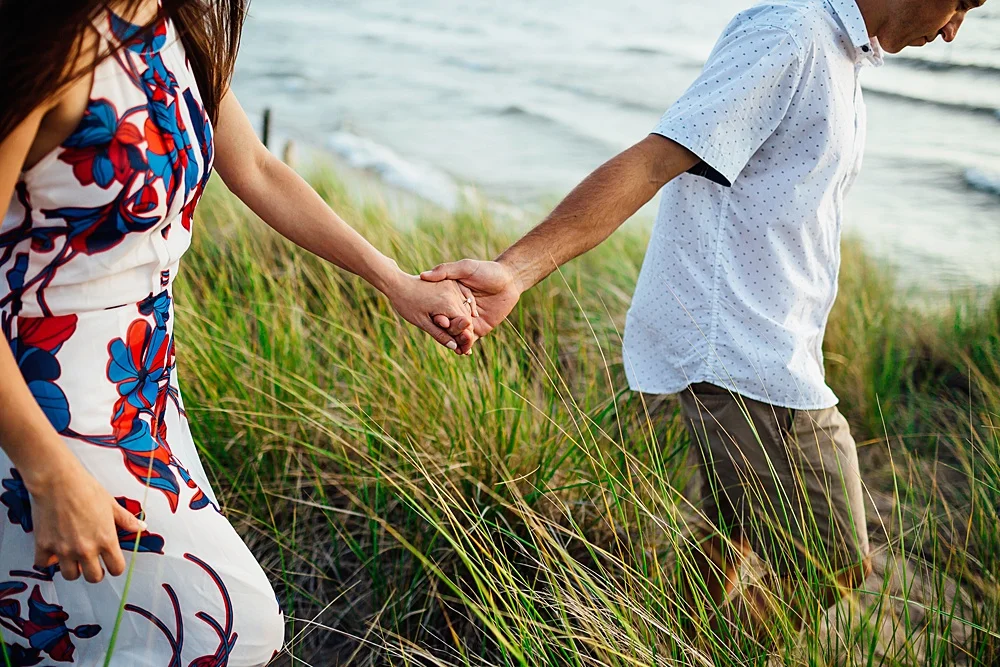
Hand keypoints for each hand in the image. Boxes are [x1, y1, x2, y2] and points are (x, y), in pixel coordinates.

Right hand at [25, 452, 145, 582]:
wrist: (57, 481)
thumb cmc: (86, 489)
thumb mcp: (111, 504)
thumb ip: (127, 520)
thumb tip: (142, 528)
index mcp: (106, 540)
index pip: (116, 568)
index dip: (115, 567)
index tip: (111, 562)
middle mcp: (86, 549)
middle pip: (94, 577)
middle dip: (95, 571)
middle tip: (92, 562)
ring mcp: (64, 550)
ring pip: (71, 575)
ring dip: (73, 568)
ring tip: (73, 556)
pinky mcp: (44, 546)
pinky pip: (44, 565)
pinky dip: (48, 560)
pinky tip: (53, 550)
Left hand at [385, 272, 478, 353]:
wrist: (398, 283)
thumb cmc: (407, 304)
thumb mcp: (422, 323)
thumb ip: (440, 335)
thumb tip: (454, 347)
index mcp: (448, 304)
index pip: (465, 325)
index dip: (465, 340)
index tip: (464, 352)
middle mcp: (454, 294)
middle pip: (467, 317)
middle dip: (466, 332)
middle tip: (464, 349)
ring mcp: (453, 287)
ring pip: (466, 308)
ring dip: (464, 321)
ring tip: (462, 337)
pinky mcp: (450, 283)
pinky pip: (462, 298)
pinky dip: (462, 309)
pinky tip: (461, 320)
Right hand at [420, 259, 522, 339]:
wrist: (510, 280)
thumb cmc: (487, 270)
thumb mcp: (465, 267)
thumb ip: (445, 271)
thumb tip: (423, 275)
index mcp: (449, 296)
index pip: (439, 309)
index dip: (437, 315)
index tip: (437, 319)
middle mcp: (456, 309)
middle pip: (447, 323)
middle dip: (445, 330)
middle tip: (446, 332)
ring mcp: (467, 320)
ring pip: (457, 334)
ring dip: (455, 340)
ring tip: (455, 345)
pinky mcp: (479, 329)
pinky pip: (470, 340)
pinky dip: (466, 346)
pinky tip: (463, 351)